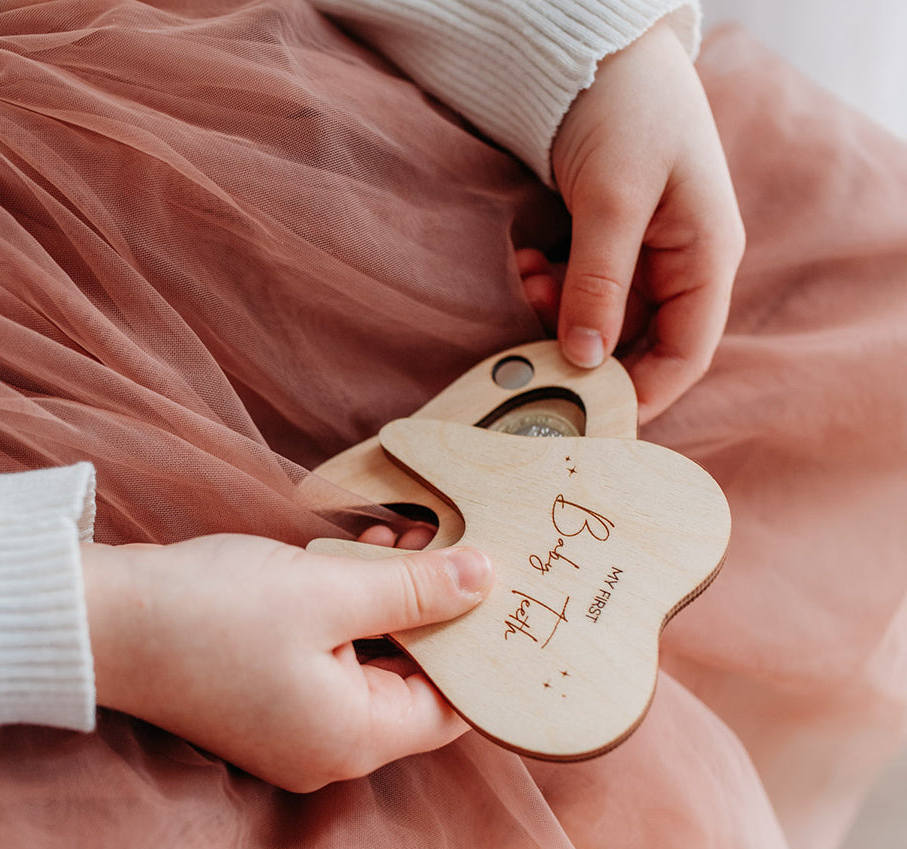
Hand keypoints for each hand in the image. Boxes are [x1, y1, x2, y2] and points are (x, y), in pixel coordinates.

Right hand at [81, 536, 491, 790]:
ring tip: (398, 538)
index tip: (502, 592)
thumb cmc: (213, 612)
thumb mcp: (330, 590)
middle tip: (448, 546)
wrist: (100, 621)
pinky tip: (354, 556)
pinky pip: (333, 660)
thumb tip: (486, 579)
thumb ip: (417, 588)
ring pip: (373, 663)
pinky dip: (350, 613)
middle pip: (414, 681)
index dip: (482, 646)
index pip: (455, 706)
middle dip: (434, 610)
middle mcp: (330, 749)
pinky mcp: (268, 700)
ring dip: (391, 601)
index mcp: (355, 739)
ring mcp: (295, 728)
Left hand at [519, 19, 744, 421]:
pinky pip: (579, 290)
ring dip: (558, 315)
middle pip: (637, 346)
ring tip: (529, 279)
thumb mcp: (614, 198)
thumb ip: (600, 282)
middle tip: (534, 342)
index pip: (684, 354)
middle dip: (584, 351)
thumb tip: (585, 359)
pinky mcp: (606, 244)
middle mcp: (678, 265)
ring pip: (600, 321)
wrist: (598, 47)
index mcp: (705, 258)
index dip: (640, 394)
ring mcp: (641, 256)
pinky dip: (550, 288)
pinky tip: (529, 262)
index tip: (588, 416)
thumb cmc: (629, 108)